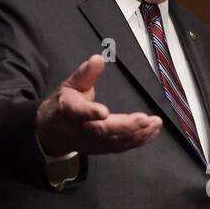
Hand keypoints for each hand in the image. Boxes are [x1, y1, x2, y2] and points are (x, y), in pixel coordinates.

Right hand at [34, 55, 162, 154]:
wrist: (54, 132)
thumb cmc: (64, 106)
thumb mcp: (70, 86)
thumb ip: (85, 74)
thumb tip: (97, 59)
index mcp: (70, 111)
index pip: (79, 113)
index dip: (91, 113)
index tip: (103, 111)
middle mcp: (81, 130)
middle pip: (102, 131)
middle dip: (125, 126)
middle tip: (145, 119)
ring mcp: (93, 142)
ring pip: (116, 141)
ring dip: (138, 134)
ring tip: (155, 123)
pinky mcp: (103, 148)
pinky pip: (122, 146)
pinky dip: (139, 140)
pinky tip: (152, 131)